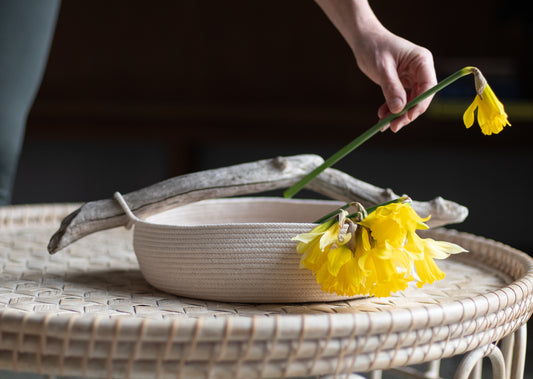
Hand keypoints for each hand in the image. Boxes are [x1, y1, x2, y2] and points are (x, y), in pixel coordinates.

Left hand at [315, 0, 436, 131]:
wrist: (364, 41)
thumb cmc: (374, 48)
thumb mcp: (382, 68)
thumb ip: (391, 88)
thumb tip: (399, 109)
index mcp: (421, 61)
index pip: (429, 86)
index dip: (421, 103)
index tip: (408, 116)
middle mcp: (420, 70)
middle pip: (421, 97)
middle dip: (407, 113)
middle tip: (393, 127)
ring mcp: (412, 78)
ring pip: (410, 102)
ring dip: (398, 115)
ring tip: (383, 124)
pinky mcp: (402, 84)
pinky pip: (400, 101)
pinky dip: (391, 110)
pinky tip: (381, 115)